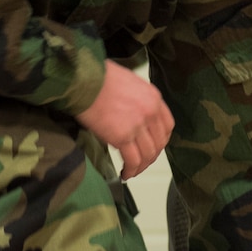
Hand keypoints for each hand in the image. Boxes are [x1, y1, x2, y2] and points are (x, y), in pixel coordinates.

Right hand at [77, 61, 173, 179]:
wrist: (84, 80)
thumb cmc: (99, 77)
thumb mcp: (129, 83)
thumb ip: (138, 100)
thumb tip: (132, 114)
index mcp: (153, 97)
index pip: (167, 125)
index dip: (161, 140)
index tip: (153, 147)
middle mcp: (150, 112)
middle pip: (158, 143)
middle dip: (151, 157)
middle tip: (141, 163)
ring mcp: (137, 125)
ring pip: (147, 154)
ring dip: (141, 167)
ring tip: (132, 171)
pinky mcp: (122, 137)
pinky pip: (133, 160)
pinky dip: (131, 170)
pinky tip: (125, 173)